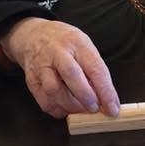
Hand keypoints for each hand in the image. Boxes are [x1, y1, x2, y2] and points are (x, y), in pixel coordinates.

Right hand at [0, 17, 119, 118]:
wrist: (34, 36)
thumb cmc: (65, 44)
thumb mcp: (84, 47)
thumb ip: (95, 71)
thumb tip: (106, 99)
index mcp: (77, 43)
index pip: (94, 68)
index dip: (105, 91)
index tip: (113, 109)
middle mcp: (58, 53)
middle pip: (72, 76)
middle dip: (86, 97)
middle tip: (95, 109)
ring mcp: (42, 66)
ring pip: (54, 90)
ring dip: (71, 106)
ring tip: (81, 109)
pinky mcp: (32, 80)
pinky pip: (44, 100)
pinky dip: (57, 109)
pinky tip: (65, 108)